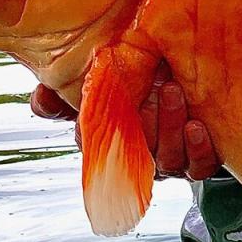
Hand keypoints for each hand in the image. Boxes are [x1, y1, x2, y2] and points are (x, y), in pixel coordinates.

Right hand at [29, 67, 219, 180]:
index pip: (94, 148)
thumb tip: (41, 98)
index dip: (93, 137)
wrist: (193, 73)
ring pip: (167, 159)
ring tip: (175, 93)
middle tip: (156, 86)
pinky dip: (197, 150)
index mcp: (113, 139)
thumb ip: (73, 87)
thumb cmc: (145, 78)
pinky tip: (197, 127)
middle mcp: (140, 154)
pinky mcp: (200, 161)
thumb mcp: (109, 74)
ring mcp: (170, 160)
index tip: (96, 116)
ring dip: (170, 127)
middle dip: (145, 121)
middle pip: (136, 153)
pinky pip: (198, 167)